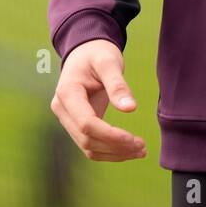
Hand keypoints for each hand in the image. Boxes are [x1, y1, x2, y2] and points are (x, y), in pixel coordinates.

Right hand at [50, 38, 146, 161]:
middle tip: (143, 147)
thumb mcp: (109, 62)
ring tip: (141, 151)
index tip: (133, 139)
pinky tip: (130, 150)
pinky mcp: (77, 124)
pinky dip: (110, 151)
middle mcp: (62, 109)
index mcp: (67, 93)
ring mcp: (67, 118)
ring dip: (114, 154)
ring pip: (88, 147)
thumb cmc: (97, 53)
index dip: (109, 135)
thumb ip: (117, 84)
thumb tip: (130, 109)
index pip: (86, 123)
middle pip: (86, 139)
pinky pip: (91, 144)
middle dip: (115, 147)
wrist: (85, 52)